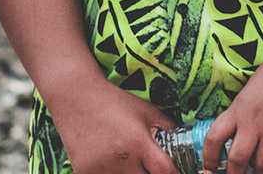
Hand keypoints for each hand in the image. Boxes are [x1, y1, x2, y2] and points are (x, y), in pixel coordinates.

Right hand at [46, 80, 176, 173]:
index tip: (178, 173)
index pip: (166, 173)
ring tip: (133, 165)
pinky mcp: (84, 173)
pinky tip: (116, 166)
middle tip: (151, 167)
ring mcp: (100, 170)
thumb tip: (186, 147)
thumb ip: (168, 129)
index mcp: (138, 142)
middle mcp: (120, 159)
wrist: (75, 97)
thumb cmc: (114, 102)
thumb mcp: (147, 110)